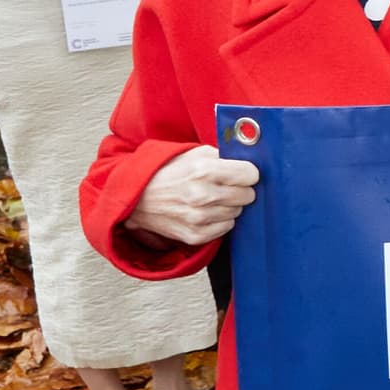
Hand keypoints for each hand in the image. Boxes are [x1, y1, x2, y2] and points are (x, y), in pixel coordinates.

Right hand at [126, 145, 259, 246]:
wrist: (138, 198)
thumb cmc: (169, 172)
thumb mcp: (194, 154)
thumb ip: (224, 155)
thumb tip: (251, 159)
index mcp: (203, 170)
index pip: (250, 174)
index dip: (247, 173)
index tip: (242, 173)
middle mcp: (202, 195)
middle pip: (247, 195)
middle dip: (240, 189)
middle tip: (225, 186)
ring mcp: (199, 218)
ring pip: (238, 212)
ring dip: (229, 205)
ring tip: (211, 198)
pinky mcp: (196, 235)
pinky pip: (226, 227)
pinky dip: (220, 220)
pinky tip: (206, 211)